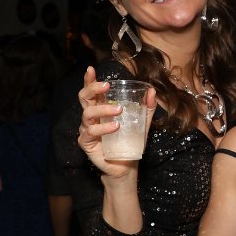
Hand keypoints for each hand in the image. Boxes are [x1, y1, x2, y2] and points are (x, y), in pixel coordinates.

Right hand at [77, 66, 155, 180]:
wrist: (126, 166)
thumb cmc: (130, 142)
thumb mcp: (142, 124)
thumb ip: (146, 108)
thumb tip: (151, 91)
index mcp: (101, 109)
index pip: (92, 92)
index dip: (90, 80)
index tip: (91, 69)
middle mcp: (91, 117)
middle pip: (84, 98)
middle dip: (93, 88)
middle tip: (107, 86)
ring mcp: (87, 129)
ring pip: (88, 114)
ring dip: (103, 109)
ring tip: (119, 111)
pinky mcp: (86, 143)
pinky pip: (91, 132)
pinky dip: (103, 128)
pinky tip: (115, 127)